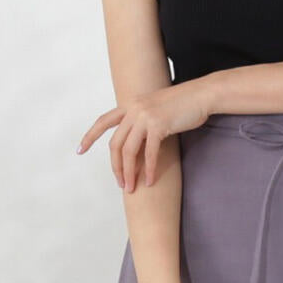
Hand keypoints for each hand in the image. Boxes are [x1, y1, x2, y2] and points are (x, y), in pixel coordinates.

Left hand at [77, 78, 213, 191]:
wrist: (202, 95)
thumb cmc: (182, 105)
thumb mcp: (156, 109)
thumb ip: (142, 121)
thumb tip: (136, 141)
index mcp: (130, 105)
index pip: (103, 121)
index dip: (89, 136)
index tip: (80, 150)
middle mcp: (134, 109)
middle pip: (115, 144)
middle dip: (115, 167)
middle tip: (121, 184)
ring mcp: (145, 116)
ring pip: (128, 151)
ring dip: (129, 173)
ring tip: (132, 188)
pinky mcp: (159, 125)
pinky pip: (149, 153)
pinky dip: (148, 170)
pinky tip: (149, 181)